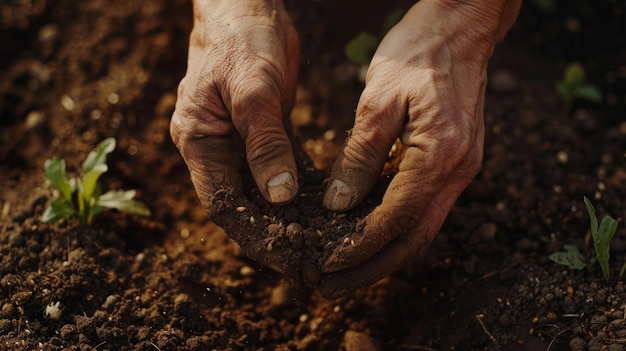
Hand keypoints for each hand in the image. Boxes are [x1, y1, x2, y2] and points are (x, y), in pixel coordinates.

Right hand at [170, 0, 299, 272]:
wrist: (247, 5)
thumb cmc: (242, 39)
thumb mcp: (254, 89)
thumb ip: (264, 141)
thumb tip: (278, 196)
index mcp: (199, 140)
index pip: (223, 202)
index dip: (252, 233)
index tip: (285, 255)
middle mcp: (213, 147)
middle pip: (241, 204)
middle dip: (271, 234)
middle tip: (307, 260)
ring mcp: (236, 141)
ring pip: (259, 191)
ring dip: (285, 217)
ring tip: (317, 243)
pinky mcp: (259, 133)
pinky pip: (275, 169)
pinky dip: (295, 189)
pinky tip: (321, 206)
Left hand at [320, 0, 520, 297]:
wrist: (460, 28)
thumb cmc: (418, 54)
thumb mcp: (378, 100)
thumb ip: (360, 156)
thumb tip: (339, 205)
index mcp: (440, 156)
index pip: (397, 219)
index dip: (361, 246)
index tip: (327, 264)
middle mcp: (457, 171)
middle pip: (415, 238)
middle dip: (372, 268)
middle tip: (332, 288)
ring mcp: (460, 169)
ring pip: (422, 227)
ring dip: (384, 254)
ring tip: (344, 271)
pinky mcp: (454, 162)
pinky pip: (424, 206)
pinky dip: (396, 228)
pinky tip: (367, 234)